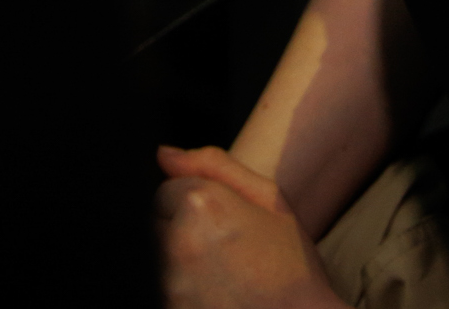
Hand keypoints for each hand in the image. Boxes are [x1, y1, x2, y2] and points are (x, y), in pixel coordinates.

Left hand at [156, 145, 339, 308]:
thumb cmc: (291, 265)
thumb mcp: (270, 199)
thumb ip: (214, 164)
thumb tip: (163, 154)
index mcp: (201, 204)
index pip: (167, 190)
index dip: (195, 204)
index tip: (221, 225)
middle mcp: (178, 243)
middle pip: (157, 223)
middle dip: (181, 229)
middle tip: (221, 250)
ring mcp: (170, 284)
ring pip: (158, 259)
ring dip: (180, 262)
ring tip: (220, 276)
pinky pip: (163, 287)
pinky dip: (184, 289)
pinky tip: (215, 294)